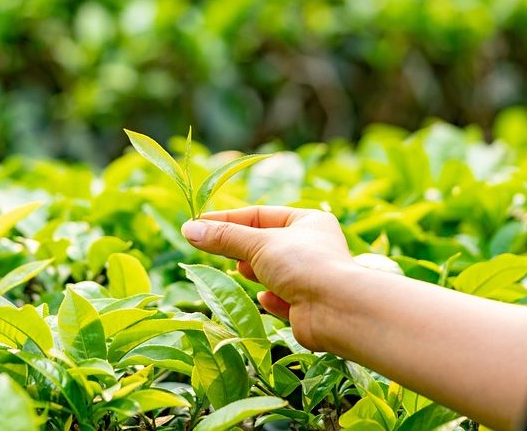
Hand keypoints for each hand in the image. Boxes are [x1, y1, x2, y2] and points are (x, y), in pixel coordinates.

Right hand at [181, 206, 354, 348]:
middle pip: (265, 244)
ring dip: (256, 271)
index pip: (260, 215)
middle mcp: (313, 248)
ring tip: (242, 270)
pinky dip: (272, 298)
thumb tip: (189, 229)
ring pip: (273, 272)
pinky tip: (266, 298)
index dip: (228, 219)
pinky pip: (283, 298)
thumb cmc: (304, 265)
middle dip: (241, 248)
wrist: (337, 310)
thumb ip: (224, 238)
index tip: (198, 225)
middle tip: (213, 248)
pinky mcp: (308, 307)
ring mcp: (311, 278)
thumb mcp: (259, 244)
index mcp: (308, 222)